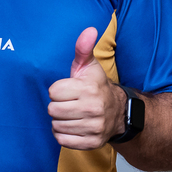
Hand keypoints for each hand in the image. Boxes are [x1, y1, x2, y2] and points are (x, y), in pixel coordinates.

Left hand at [47, 27, 126, 148]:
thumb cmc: (96, 87)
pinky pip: (62, 140)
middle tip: (69, 103)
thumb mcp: (89, 67)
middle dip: (57, 106)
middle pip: (52, 110)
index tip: (68, 90)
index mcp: (89, 89)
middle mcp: (93, 108)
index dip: (57, 91)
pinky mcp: (92, 142)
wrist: (119, 112)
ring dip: (60, 121)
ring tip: (72, 114)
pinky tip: (73, 126)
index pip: (53, 92)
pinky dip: (64, 135)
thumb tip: (89, 29)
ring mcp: (94, 127)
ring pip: (56, 126)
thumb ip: (83, 48)